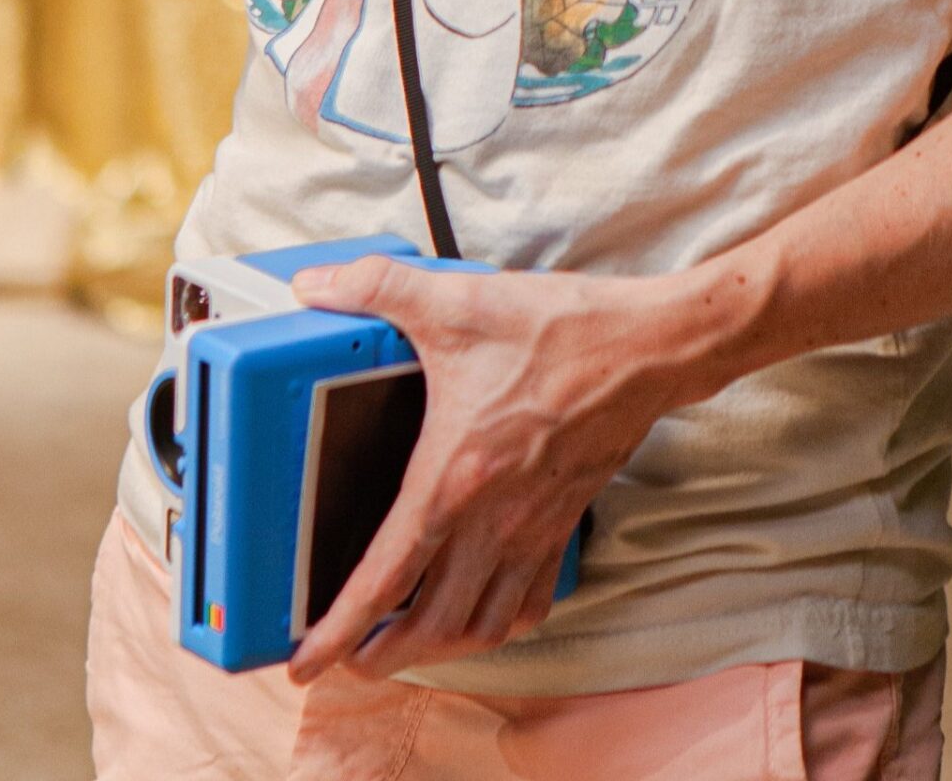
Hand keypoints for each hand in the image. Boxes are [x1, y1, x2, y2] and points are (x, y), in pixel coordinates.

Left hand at [283, 254, 689, 682]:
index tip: (305, 663)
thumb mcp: (456, 302)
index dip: (338, 629)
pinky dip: (501, 621)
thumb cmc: (561, 331)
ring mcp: (533, 529)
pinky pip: (531, 599)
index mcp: (454, 477)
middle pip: (431, 624)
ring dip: (439, 647)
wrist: (645, 347)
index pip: (384, 577)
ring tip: (407, 644)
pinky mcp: (564, 523)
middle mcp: (492, 519)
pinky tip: (484, 610)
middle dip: (382, 655)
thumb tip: (316, 288)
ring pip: (481, 624)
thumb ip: (378, 289)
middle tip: (349, 657)